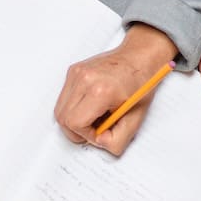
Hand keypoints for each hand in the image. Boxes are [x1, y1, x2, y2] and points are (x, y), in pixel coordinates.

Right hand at [54, 24, 176, 154]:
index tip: (100, 133)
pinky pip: (63, 98)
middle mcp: (84, 79)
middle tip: (96, 127)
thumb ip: (119, 138)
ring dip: (74, 119)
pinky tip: (91, 105)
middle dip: (78, 130)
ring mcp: (76, 74)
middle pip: (63, 118)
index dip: (86, 134)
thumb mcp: (136, 116)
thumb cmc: (141, 82)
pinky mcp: (72, 72)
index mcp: (101, 90)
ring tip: (94, 115)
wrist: (140, 56)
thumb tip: (101, 144)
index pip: (75, 123)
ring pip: (60, 110)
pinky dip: (74, 107)